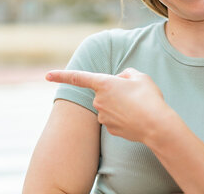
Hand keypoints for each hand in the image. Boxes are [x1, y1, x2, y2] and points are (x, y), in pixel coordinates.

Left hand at [46, 68, 167, 142]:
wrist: (156, 125)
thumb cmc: (149, 98)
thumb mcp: (140, 76)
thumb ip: (126, 74)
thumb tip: (119, 81)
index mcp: (103, 83)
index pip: (78, 78)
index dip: (61, 75)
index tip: (46, 75)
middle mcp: (98, 100)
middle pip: (103, 91)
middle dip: (114, 90)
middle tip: (134, 93)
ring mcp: (102, 116)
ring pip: (108, 105)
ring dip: (120, 104)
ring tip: (138, 107)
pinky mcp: (109, 129)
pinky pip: (113, 118)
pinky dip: (123, 117)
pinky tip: (135, 118)